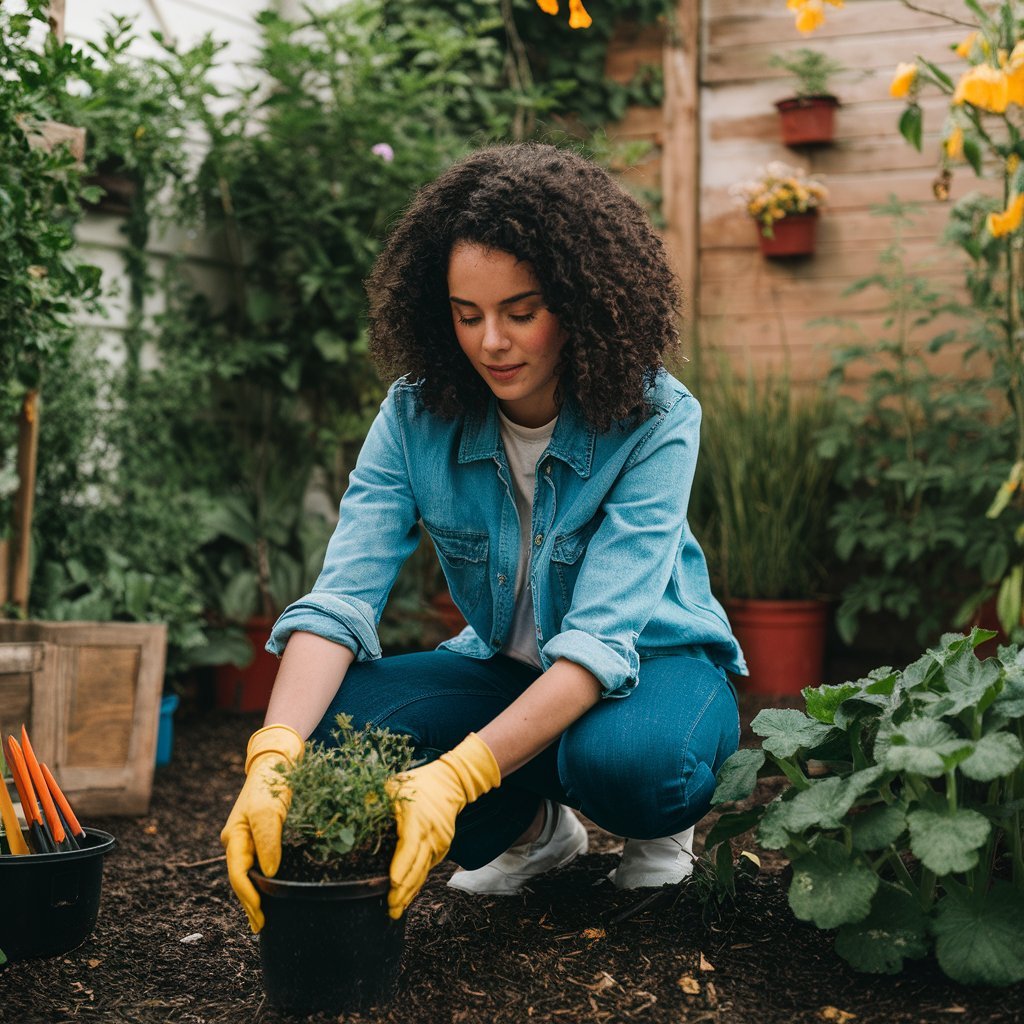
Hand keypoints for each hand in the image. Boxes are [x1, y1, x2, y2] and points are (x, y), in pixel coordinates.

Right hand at [220, 724, 303, 932]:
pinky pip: (255, 864)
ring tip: (261, 918)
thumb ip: (268, 841)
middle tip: (261, 926)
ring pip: (246, 873)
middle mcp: (237, 841)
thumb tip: (270, 873)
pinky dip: (259, 881)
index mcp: (234, 837)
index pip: (238, 875)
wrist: (277, 762)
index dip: (248, 897)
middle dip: (249, 903)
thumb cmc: (270, 785)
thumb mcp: (268, 812)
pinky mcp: (259, 836)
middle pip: (239, 878)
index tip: (260, 915)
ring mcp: (247, 839)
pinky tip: (266, 892)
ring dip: (253, 895)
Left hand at [386, 733, 499, 918]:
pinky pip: (427, 868)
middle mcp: (431, 835)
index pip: (408, 849)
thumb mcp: (394, 786)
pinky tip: (406, 895)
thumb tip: (351, 810)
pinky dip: (416, 882)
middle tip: (389, 911)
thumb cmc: (418, 784)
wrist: (451, 783)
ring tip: (396, 910)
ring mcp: (439, 843)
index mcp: (417, 820)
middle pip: (416, 869)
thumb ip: (375, 800)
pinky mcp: (443, 847)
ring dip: (409, 893)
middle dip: (403, 892)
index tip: (392, 885)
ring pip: (422, 873)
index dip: (401, 869)